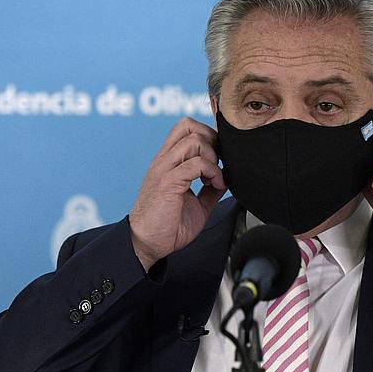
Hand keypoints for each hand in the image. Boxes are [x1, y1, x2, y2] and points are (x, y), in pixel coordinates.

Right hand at [129, 117, 226, 270]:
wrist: (147, 244)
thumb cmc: (167, 226)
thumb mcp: (196, 203)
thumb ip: (210, 189)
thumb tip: (225, 179)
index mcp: (168, 162)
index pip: (186, 128)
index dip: (208, 135)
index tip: (219, 157)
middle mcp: (164, 161)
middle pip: (189, 126)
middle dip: (212, 140)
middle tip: (218, 163)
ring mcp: (164, 169)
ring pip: (193, 140)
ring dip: (212, 156)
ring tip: (215, 177)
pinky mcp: (167, 182)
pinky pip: (195, 164)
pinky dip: (212, 172)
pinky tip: (215, 185)